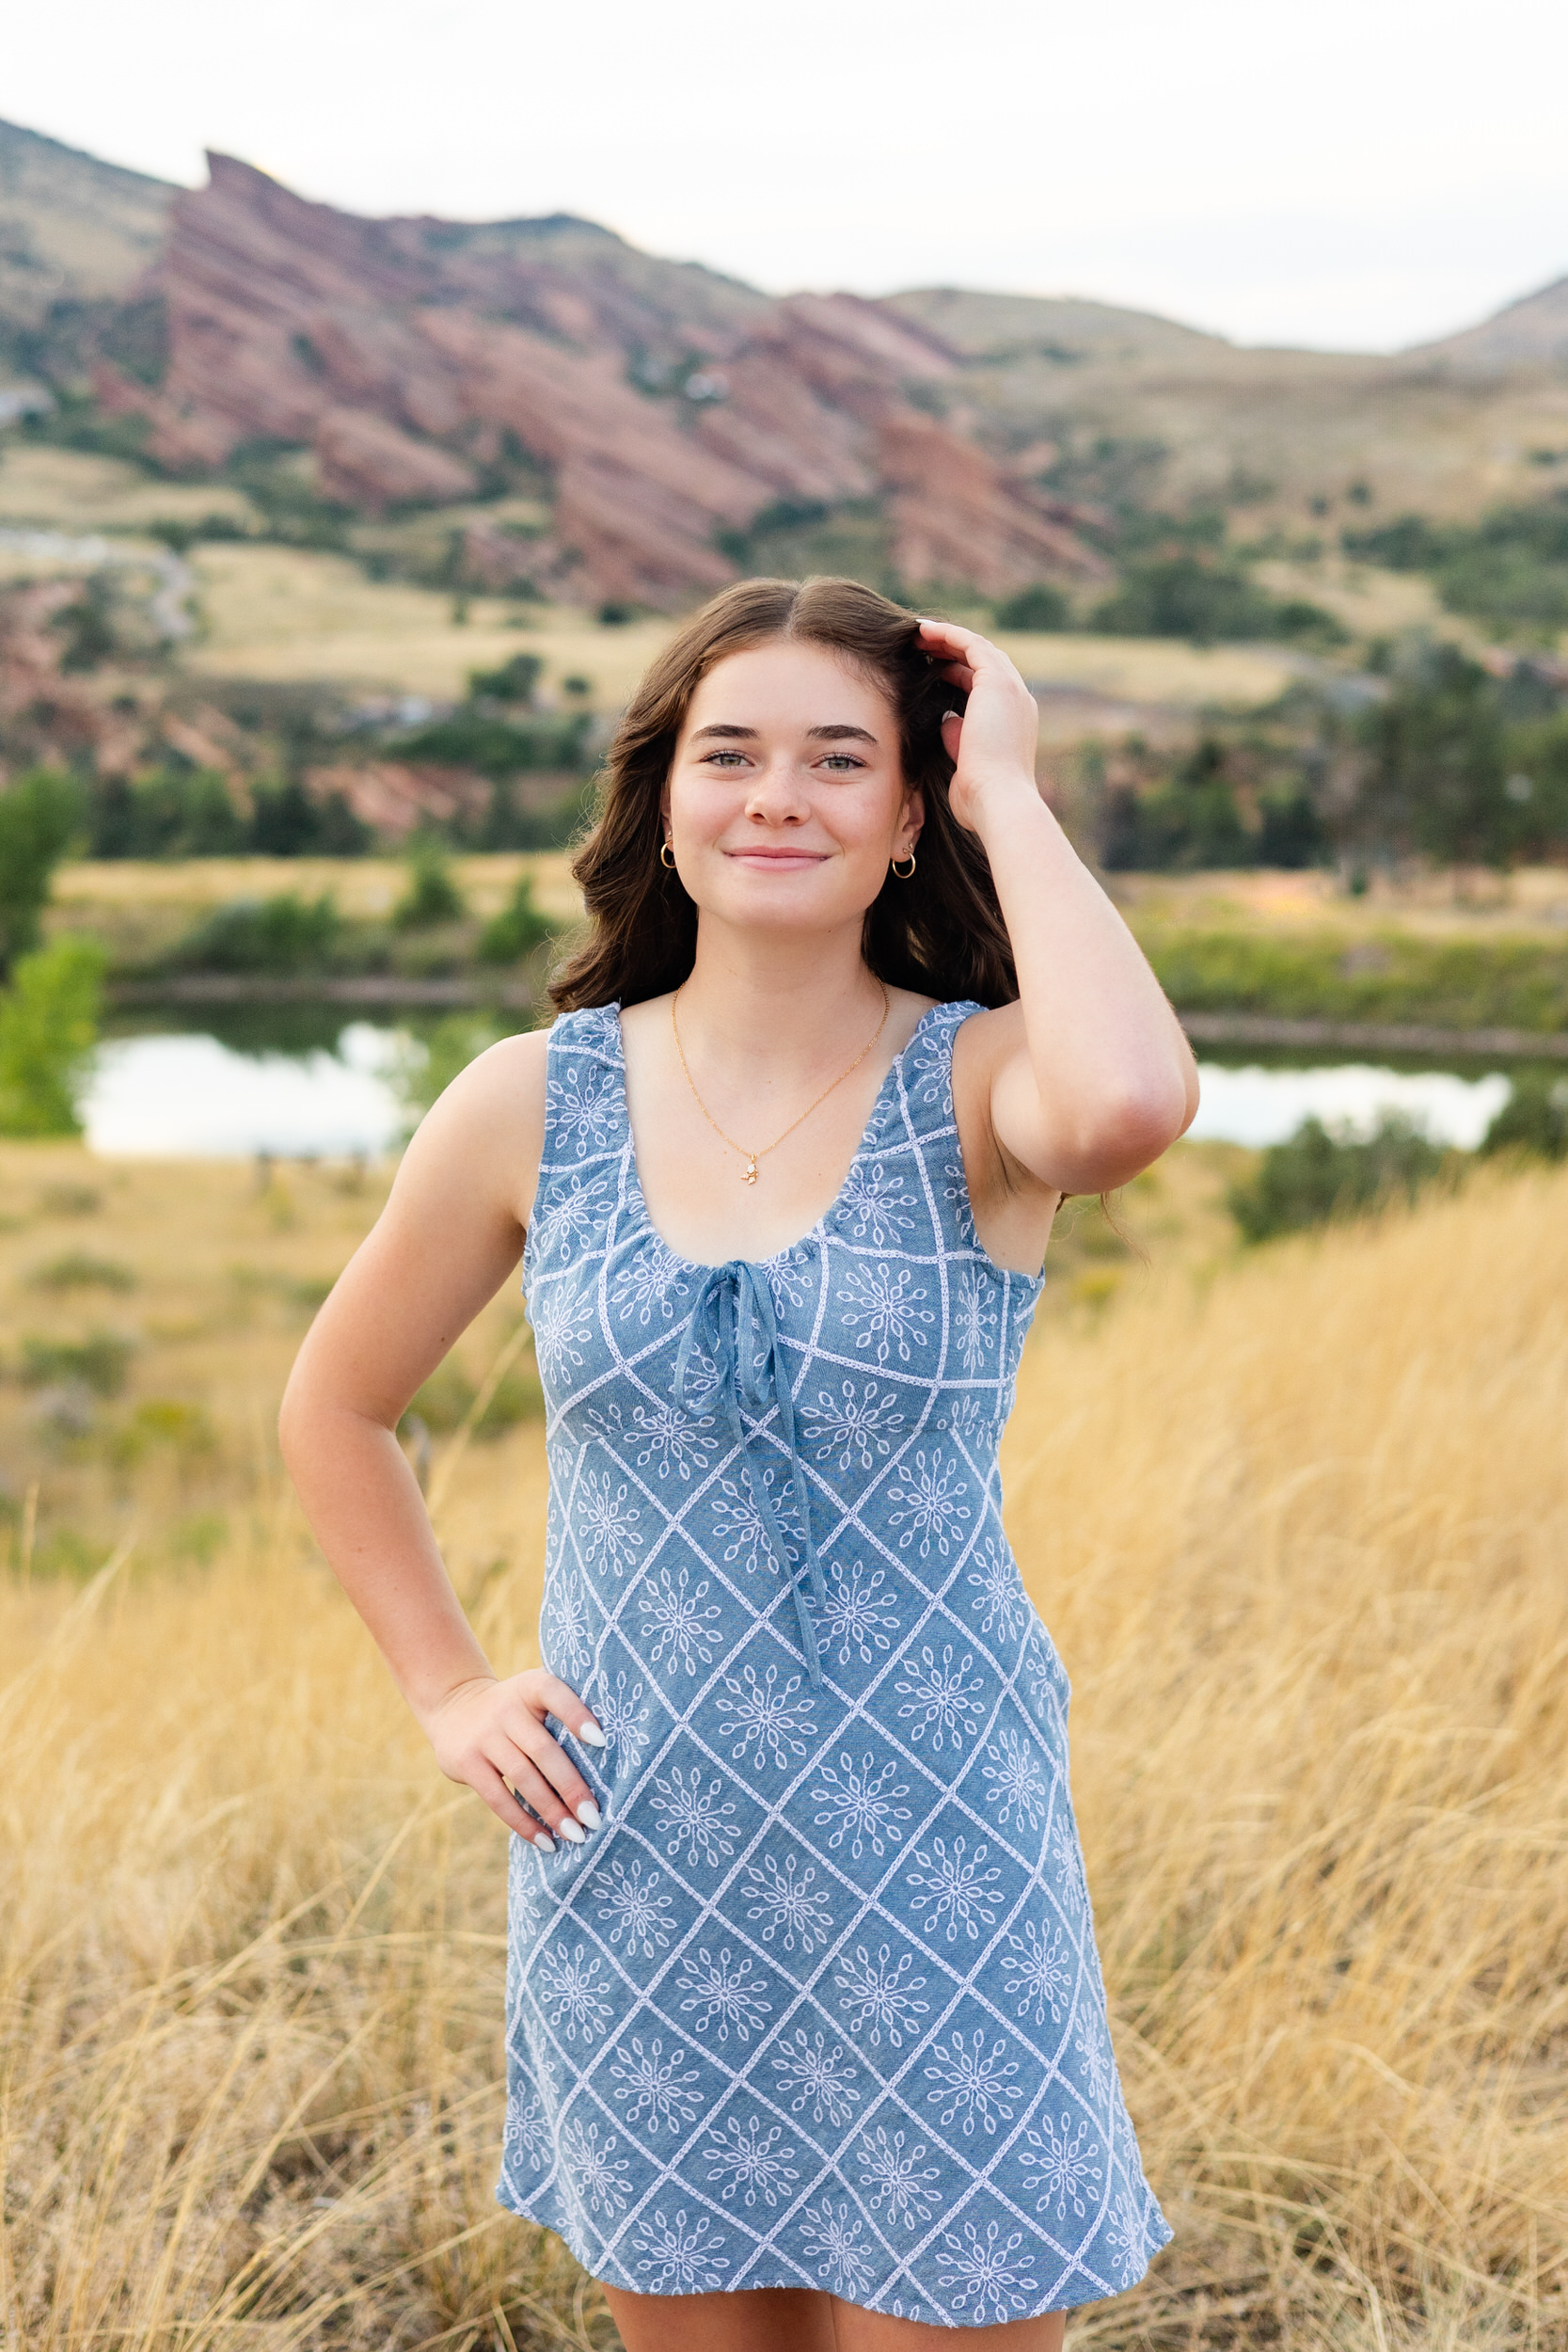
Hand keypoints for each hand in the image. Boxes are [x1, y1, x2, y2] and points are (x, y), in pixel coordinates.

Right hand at [420, 1669, 605, 1849]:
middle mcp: (506, 1709)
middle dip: (571, 1787)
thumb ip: (562, 1715)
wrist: (454, 1705)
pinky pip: (498, 1799)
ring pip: (523, 1778)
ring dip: (552, 1811)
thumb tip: (608, 1761)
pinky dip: (524, 1823)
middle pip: (544, 1750)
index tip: (602, 1742)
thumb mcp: (532, 1696)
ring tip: (575, 1835)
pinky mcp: (467, 1763)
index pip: (555, 1694)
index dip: (577, 1715)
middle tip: (594, 1818)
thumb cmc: (515, 1709)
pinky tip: (546, 1841)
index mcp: (530, 1687)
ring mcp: (484, 1737)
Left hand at [916, 617, 1040, 832]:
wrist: (997, 800)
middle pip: (984, 661)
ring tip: (919, 632)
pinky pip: (971, 645)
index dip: (958, 673)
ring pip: (978, 648)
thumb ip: (958, 740)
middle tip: (922, 644)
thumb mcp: (965, 763)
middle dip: (952, 650)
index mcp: (1014, 721)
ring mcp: (1010, 689)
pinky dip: (948, 635)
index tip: (932, 669)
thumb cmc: (980, 797)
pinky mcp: (997, 682)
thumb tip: (947, 720)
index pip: (987, 686)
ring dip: (948, 637)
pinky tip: (924, 632)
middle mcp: (1017, 700)